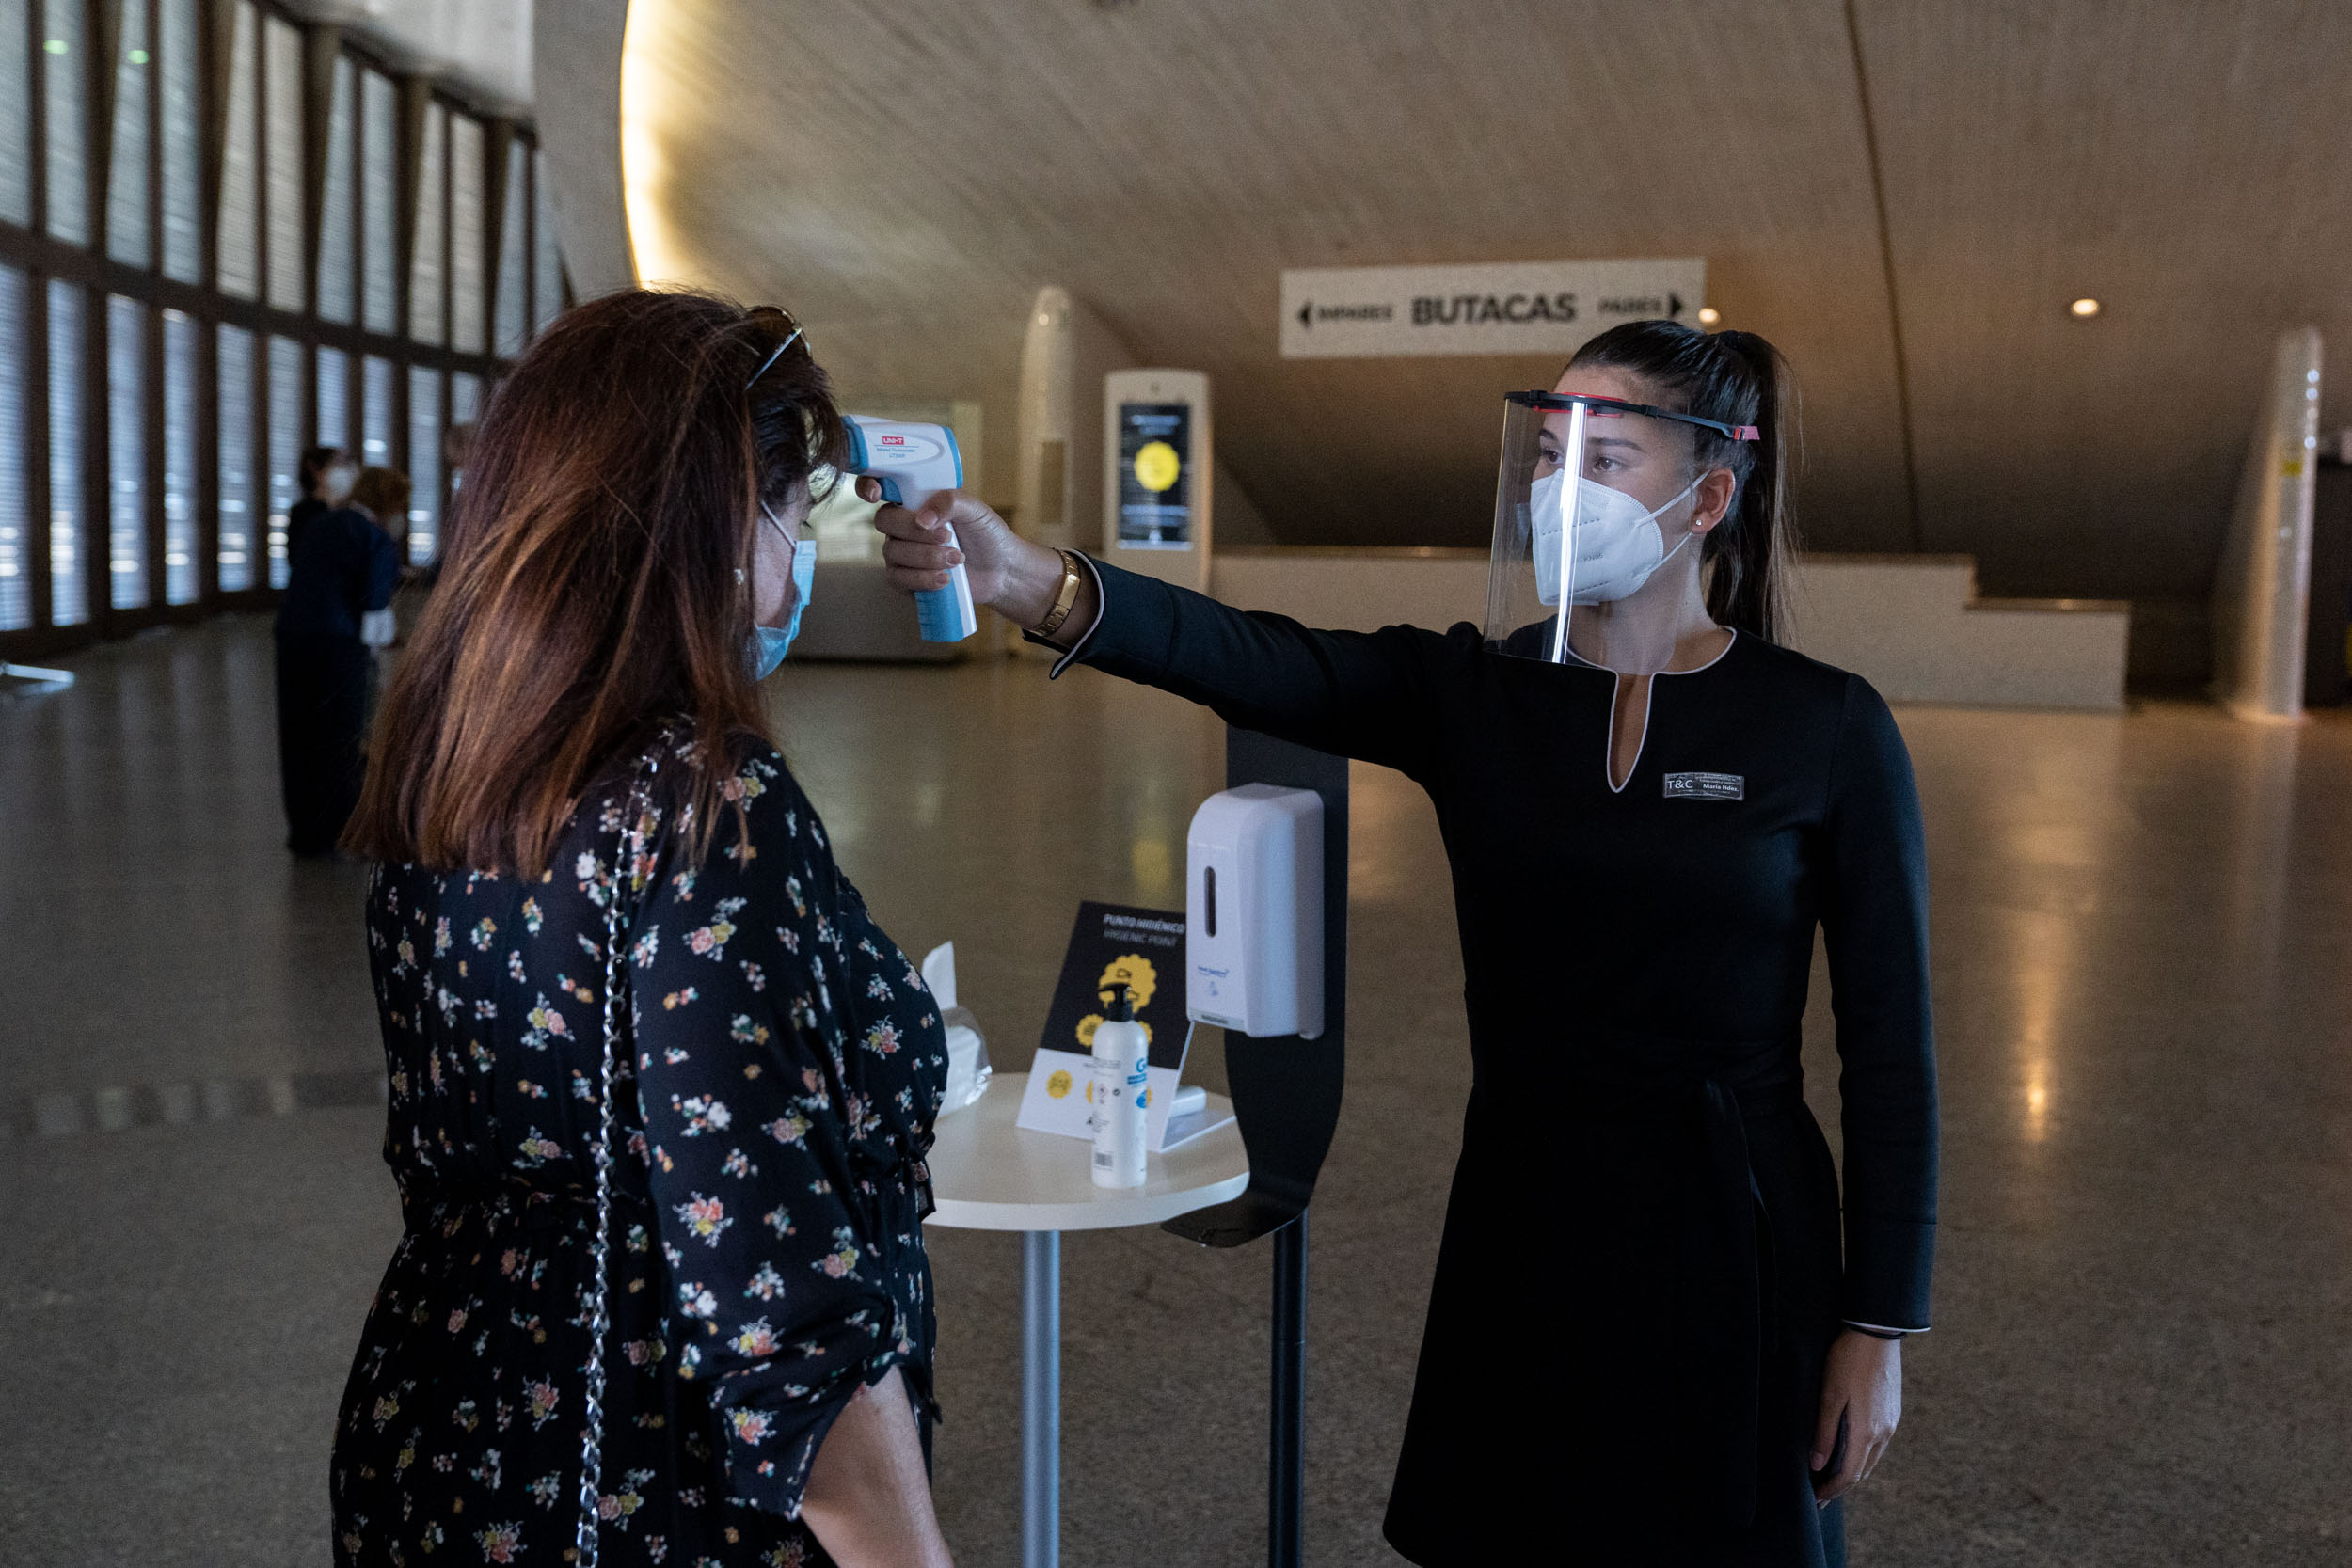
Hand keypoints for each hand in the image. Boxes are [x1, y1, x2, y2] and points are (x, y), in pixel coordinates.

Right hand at [861, 482, 1060, 622]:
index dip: (867, 486)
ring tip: (957, 559)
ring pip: (893, 553)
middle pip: (884, 521)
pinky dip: (922, 579)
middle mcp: (901, 526)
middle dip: (915, 531)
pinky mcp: (906, 581)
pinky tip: (945, 579)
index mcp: (914, 501)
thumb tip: (922, 518)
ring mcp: (901, 554)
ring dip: (927, 557)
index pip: (879, 486)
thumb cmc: (986, 533)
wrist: (1002, 569)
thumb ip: (948, 502)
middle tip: (948, 536)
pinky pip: (898, 579)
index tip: (877, 494)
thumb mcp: (974, 510)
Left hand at [1811, 1330, 1901, 1506]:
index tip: (1816, 1499)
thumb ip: (1825, 1432)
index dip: (1832, 1490)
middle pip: (1863, 1471)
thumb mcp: (1829, 1395)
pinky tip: (1850, 1452)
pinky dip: (1863, 1455)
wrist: (1876, 1334)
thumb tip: (1818, 1465)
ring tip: (1832, 1478)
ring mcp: (1892, 1422)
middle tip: (1821, 1495)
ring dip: (1853, 1471)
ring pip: (1873, 1458)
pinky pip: (1879, 1444)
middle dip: (1842, 1486)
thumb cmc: (1847, 1361)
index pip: (1850, 1474)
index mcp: (1867, 1431)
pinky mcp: (1893, 1411)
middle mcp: (1884, 1432)